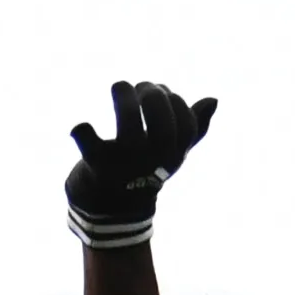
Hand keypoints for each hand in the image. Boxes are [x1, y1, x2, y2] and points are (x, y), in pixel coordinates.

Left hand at [65, 80, 216, 247]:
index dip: (175, 101)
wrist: (110, 206)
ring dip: (125, 100)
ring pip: (129, 133)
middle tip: (140, 87)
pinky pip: (90, 148)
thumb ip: (194, 127)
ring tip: (120, 87)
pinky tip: (81, 125)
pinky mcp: (96, 166)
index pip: (186, 126)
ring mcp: (125, 165)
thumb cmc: (144, 169)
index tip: (160, 90)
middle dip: (154, 98)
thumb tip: (213, 100)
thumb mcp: (172, 150)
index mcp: (172, 157)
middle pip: (163, 131)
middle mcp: (151, 162)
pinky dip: (82, 132)